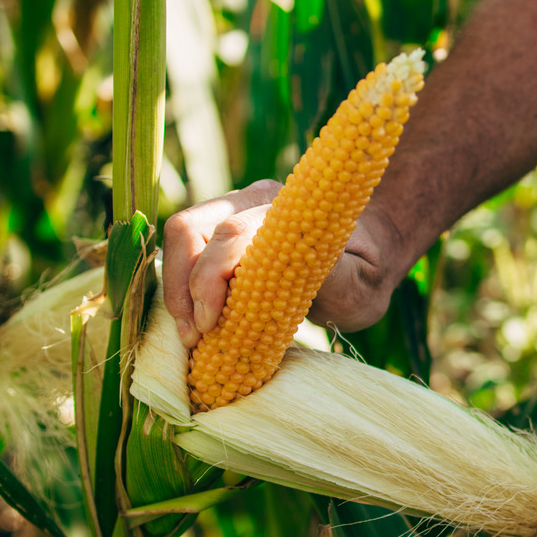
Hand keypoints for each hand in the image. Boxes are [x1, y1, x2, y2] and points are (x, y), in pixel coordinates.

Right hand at [161, 180, 402, 346]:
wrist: (362, 257)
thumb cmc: (361, 276)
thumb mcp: (358, 285)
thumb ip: (330, 278)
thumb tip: (284, 279)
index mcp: (290, 209)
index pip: (232, 232)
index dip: (210, 279)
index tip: (209, 325)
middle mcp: (254, 199)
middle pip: (190, 228)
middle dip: (181, 285)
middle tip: (192, 337)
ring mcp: (233, 209)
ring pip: (180, 236)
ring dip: (175, 288)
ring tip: (190, 334)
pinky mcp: (220, 228)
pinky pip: (184, 250)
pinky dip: (179, 287)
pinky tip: (193, 321)